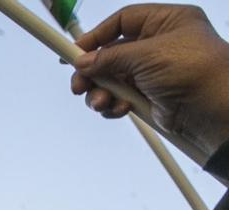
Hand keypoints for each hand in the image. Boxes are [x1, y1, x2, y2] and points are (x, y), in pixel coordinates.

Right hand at [72, 5, 228, 162]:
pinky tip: (119, 109)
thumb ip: (110, 57)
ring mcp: (154, 72)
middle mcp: (159, 44)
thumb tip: (82, 62)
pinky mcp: (151, 96)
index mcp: (166, 22)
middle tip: (78, 86)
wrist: (215, 108)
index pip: (122, 22)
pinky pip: (121, 98)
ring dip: (101, 92)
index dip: (96, 36)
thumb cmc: (194, 70)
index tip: (72, 53)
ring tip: (100, 103)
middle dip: (93, 72)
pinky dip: (114, 105)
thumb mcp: (147, 54)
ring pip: (113, 79)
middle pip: (112, 53)